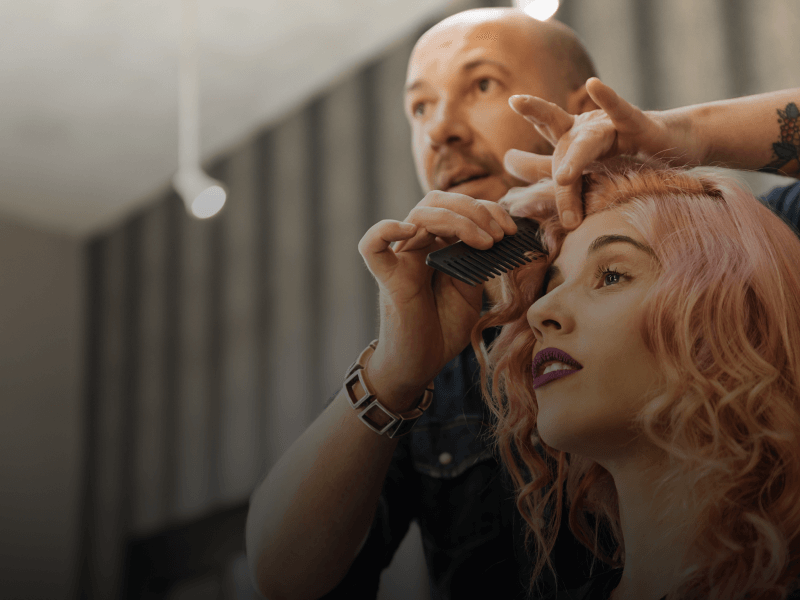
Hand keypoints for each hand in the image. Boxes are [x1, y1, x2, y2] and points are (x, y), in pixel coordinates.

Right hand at [358, 192, 517, 409]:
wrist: (419, 364)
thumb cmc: (442, 329)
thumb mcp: (470, 292)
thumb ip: (476, 264)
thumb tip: (495, 238)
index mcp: (438, 245)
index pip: (457, 207)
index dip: (487, 210)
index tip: (511, 230)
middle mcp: (417, 245)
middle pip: (437, 201)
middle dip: (474, 209)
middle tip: (500, 235)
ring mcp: (402, 259)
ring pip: (419, 215)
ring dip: (458, 220)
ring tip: (485, 242)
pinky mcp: (388, 279)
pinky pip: (372, 246)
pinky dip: (387, 230)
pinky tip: (411, 230)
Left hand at [504, 78, 701, 229]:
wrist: (679, 145)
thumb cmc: (633, 158)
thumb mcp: (592, 170)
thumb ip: (555, 177)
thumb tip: (515, 170)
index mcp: (576, 138)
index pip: (548, 127)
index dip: (531, 114)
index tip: (512, 101)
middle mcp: (591, 128)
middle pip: (559, 122)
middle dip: (537, 110)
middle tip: (516, 101)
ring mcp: (615, 127)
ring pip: (589, 141)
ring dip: (576, 160)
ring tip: (564, 179)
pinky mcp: (641, 127)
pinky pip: (622, 114)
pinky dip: (609, 100)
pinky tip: (594, 85)